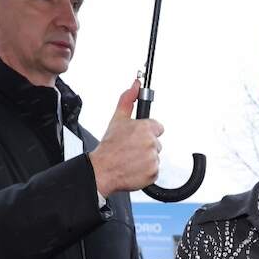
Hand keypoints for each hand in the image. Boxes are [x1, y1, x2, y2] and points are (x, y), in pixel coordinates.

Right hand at [90, 80, 162, 197]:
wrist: (101, 171)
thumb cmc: (108, 148)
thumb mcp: (117, 120)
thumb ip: (128, 100)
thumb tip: (135, 85)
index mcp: (145, 128)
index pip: (157, 127)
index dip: (146, 132)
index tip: (136, 137)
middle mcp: (151, 143)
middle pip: (156, 143)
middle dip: (145, 146)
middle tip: (131, 150)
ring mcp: (152, 159)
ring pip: (155, 156)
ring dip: (145, 159)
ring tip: (130, 159)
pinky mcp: (153, 172)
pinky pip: (154, 170)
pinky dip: (146, 171)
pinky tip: (134, 168)